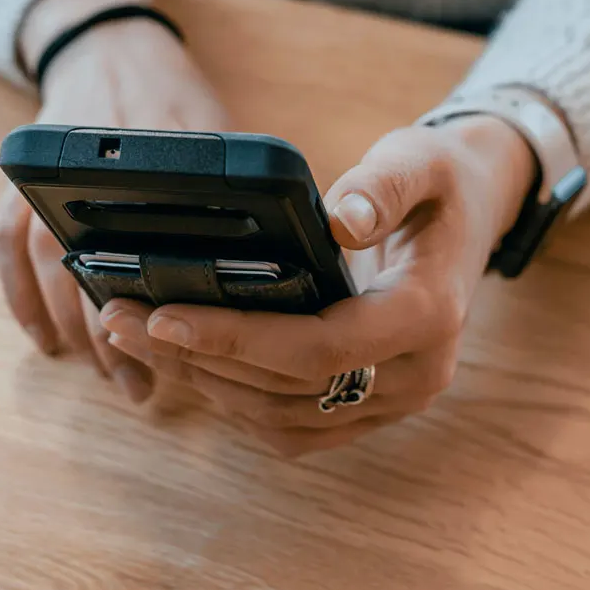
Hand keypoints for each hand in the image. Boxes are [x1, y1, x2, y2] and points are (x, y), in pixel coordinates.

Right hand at [0, 0, 231, 401]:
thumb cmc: (173, 94)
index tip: (176, 351)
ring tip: (107, 374)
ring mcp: (47, 178)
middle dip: (115, 337)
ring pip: (48, 269)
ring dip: (74, 331)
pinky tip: (45, 342)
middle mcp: (89, 172)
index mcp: (148, 160)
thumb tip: (280, 265)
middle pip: (90, 269)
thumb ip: (236, 189)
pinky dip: (20, 299)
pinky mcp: (21, 183)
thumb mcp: (218, 132)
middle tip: (140, 386)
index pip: (149, 244)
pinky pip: (6, 247)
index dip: (161, 307)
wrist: (110, 46)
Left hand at [97, 117, 535, 454]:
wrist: (470, 218)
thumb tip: (339, 221)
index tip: (161, 315)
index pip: (320, 346)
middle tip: (119, 320)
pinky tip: (189, 367)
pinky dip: (237, 404)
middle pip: (287, 389)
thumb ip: (382, 186)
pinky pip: (293, 429)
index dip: (236, 336)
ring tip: (136, 340)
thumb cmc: (437, 184)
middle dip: (196, 358)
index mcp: (428, 314)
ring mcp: (393, 400)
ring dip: (205, 385)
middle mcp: (415, 375)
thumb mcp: (418, 160)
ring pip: (282, 418)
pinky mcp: (370, 408)